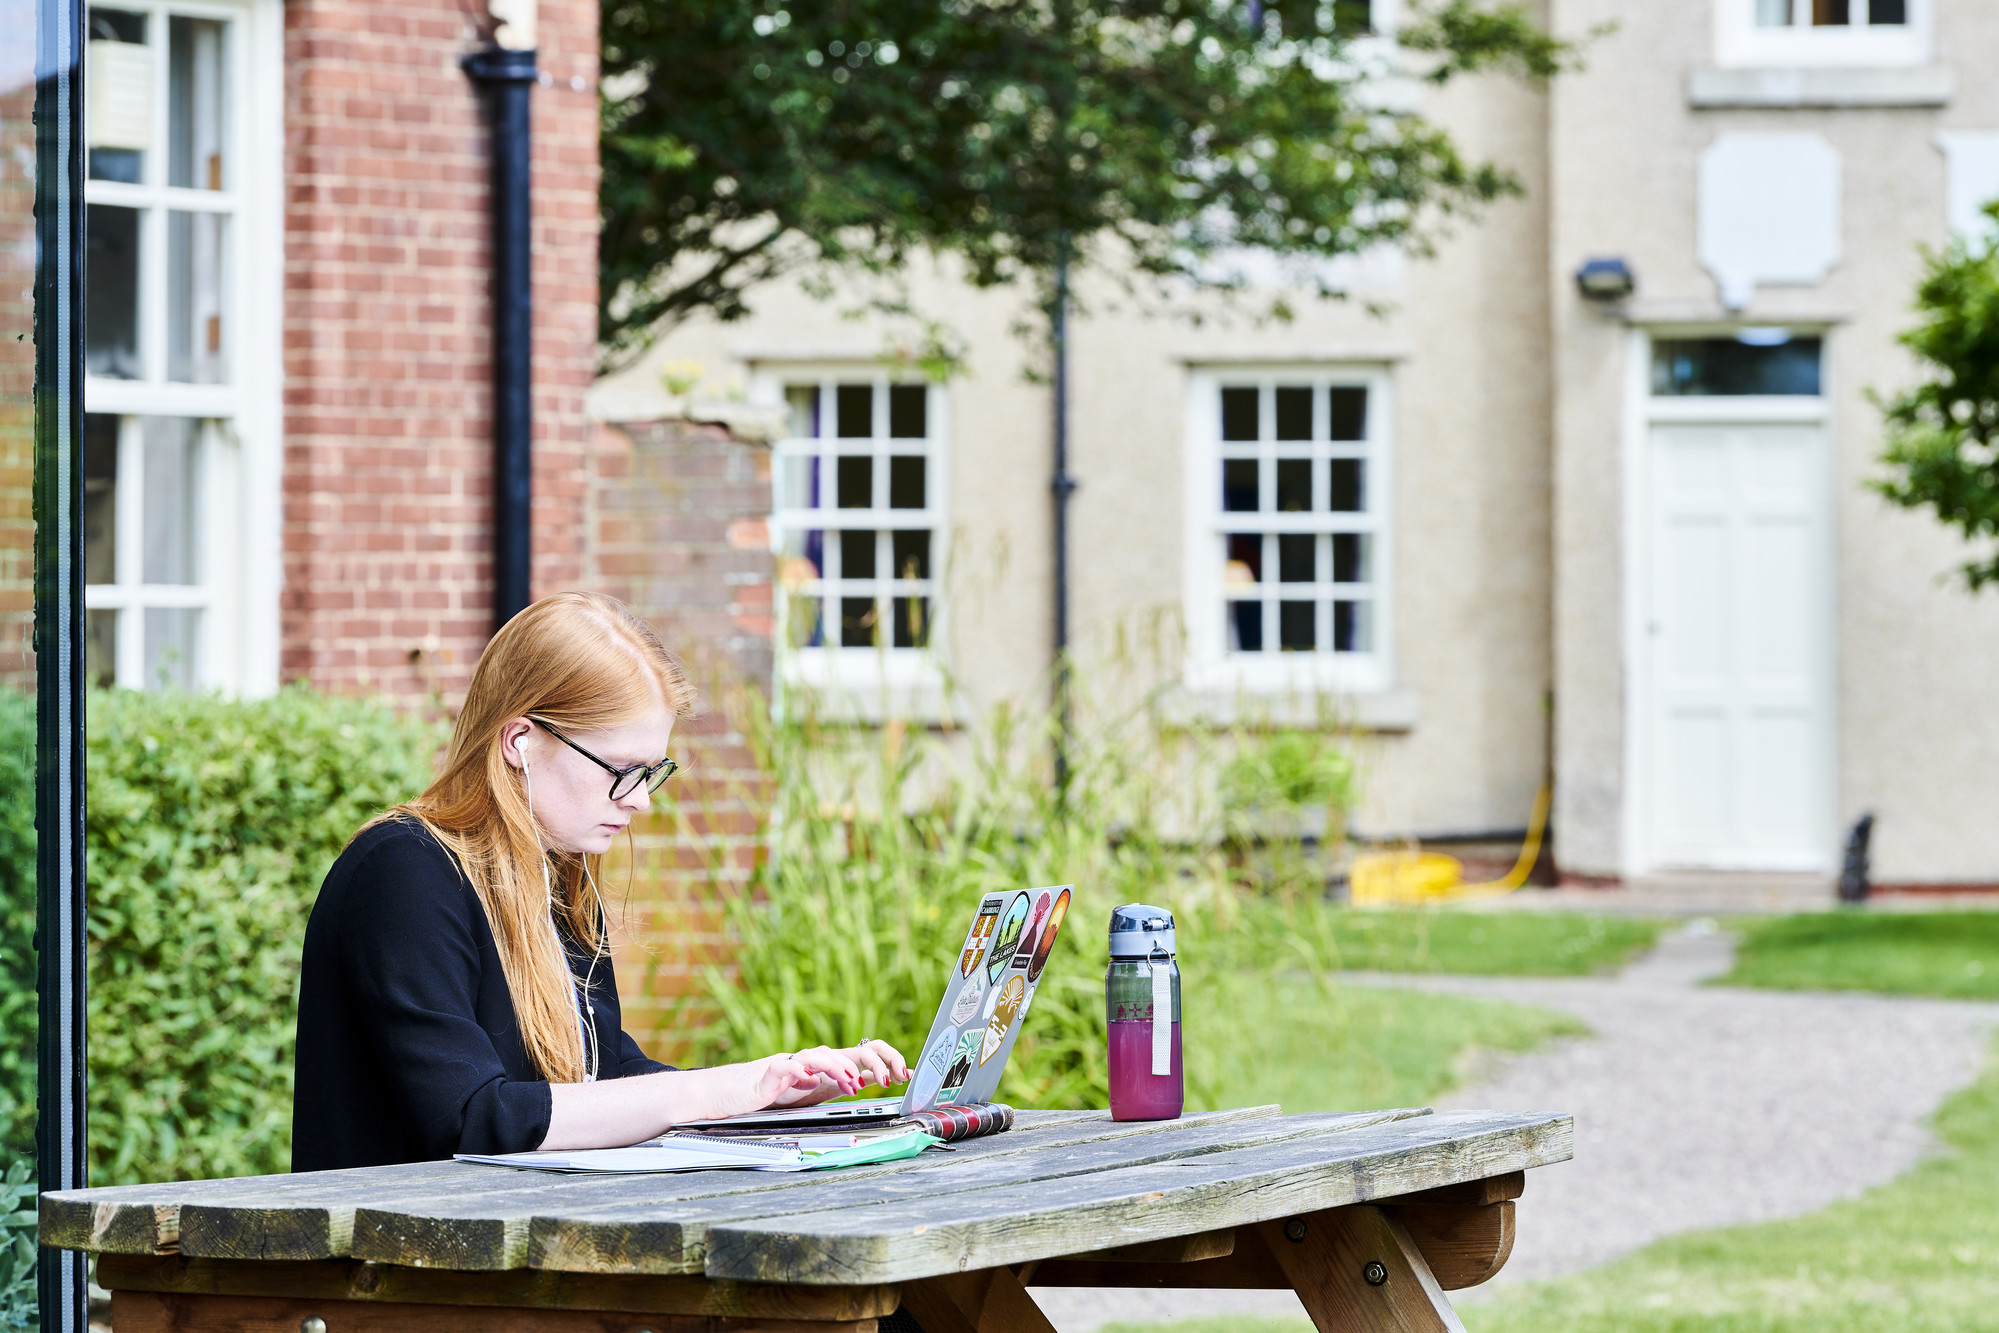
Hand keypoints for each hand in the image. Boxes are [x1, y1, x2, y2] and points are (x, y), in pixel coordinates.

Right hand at [743, 1048, 866, 1110]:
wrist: (718, 1092)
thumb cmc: (749, 1093)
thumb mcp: (782, 1092)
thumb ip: (799, 1086)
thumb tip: (815, 1081)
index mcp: (797, 1067)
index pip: (827, 1061)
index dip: (847, 1069)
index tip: (861, 1083)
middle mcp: (790, 1063)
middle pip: (824, 1055)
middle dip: (846, 1068)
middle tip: (860, 1084)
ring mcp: (778, 1067)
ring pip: (810, 1057)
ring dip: (832, 1068)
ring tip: (846, 1079)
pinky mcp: (764, 1076)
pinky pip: (783, 1067)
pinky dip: (798, 1071)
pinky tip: (809, 1078)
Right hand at [757, 1042, 910, 1108]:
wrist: (747, 1090)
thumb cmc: (786, 1089)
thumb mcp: (824, 1090)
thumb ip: (846, 1082)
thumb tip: (875, 1079)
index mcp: (833, 1064)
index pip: (868, 1052)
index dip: (889, 1060)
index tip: (902, 1076)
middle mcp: (819, 1059)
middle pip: (854, 1051)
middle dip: (877, 1063)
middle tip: (887, 1081)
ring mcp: (797, 1063)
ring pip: (824, 1056)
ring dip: (842, 1070)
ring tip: (853, 1085)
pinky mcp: (774, 1072)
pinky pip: (789, 1067)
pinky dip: (801, 1072)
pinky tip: (810, 1082)